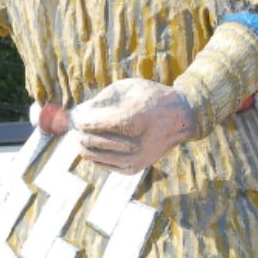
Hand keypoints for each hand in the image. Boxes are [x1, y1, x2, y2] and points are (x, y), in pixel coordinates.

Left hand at [70, 78, 195, 174]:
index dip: (82, 120)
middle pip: (93, 140)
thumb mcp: (128, 88)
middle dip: (81, 132)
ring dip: (85, 145)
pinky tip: (96, 145)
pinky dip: (96, 155)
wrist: (180, 118)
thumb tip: (78, 113)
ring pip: (95, 156)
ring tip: (83, 135)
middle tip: (78, 126)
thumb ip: (102, 99)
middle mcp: (136, 143)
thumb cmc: (150, 98)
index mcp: (134, 119)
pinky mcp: (135, 168)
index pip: (96, 123)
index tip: (77, 116)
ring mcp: (136, 158)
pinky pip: (104, 164)